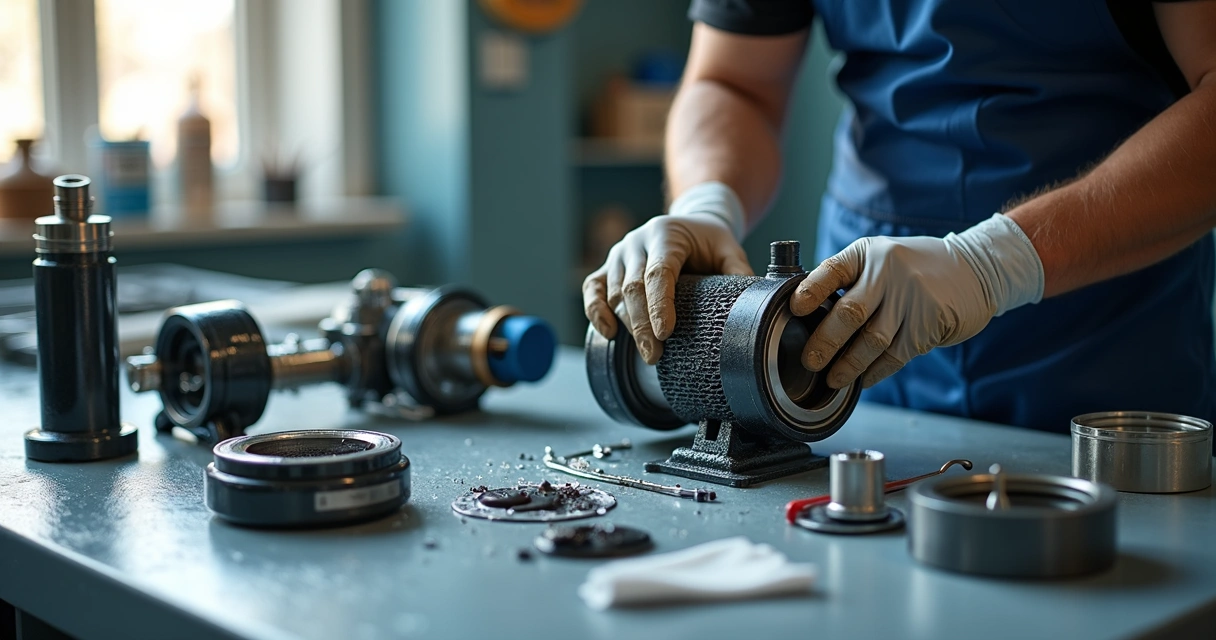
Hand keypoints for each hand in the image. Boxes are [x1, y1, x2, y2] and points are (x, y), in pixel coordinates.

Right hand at [583, 212, 751, 363]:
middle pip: (632, 286)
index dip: (659, 304)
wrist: (688, 224)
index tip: (665, 333)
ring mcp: (618, 254)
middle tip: (655, 355)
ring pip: (613, 292)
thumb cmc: (707, 240)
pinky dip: (595, 311)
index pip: (657, 271)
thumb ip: (738, 272)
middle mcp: (636, 242)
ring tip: (646, 353)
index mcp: (665, 234)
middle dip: (642, 324)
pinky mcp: (607, 267)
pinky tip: (608, 333)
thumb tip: (752, 304)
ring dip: (627, 324)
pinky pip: (593, 288)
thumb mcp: (729, 249)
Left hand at [789, 214, 1044, 388]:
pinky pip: (896, 353)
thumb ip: (852, 281)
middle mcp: (887, 272)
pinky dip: (876, 370)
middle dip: (825, 342)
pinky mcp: (930, 322)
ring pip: (873, 340)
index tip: (795, 310)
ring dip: (849, 365)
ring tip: (833, 379)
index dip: (811, 291)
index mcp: (867, 253)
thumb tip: (810, 317)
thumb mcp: (881, 258)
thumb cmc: (916, 268)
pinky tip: (863, 380)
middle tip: (810, 362)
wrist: (977, 267)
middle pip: (850, 312)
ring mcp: (911, 298)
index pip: (832, 270)